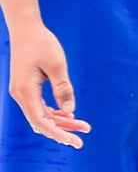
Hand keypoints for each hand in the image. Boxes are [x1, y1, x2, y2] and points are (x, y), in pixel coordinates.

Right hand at [5, 17, 85, 144]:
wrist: (26, 30)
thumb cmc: (41, 44)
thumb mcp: (57, 65)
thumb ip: (63, 88)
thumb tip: (70, 110)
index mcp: (25, 90)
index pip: (40, 121)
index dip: (57, 133)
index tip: (74, 141)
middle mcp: (21, 94)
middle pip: (41, 121)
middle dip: (62, 130)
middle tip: (83, 137)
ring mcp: (22, 92)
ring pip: (41, 115)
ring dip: (60, 122)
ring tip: (82, 127)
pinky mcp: (26, 88)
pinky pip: (40, 107)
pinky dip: (54, 113)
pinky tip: (69, 115)